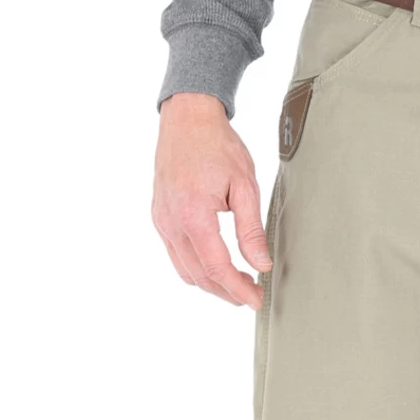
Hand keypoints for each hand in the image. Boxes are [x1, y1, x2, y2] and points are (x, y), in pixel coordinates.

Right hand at [152, 93, 271, 309]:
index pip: (216, 268)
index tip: (256, 300)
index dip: (238, 290)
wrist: (186, 118)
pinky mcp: (159, 218)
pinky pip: (176, 255)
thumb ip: (251, 230)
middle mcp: (171, 222)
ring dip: (211, 284)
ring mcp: (162, 221)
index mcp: (193, 215)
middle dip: (227, 292)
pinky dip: (196, 269)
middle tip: (252, 294)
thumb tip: (260, 264)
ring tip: (238, 283)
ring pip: (185, 271)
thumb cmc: (216, 145)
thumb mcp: (244, 186)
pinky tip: (216, 265)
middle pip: (199, 276)